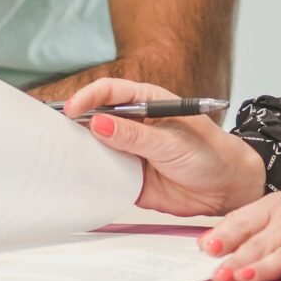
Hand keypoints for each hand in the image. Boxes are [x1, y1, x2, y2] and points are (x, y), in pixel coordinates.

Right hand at [62, 77, 264, 216]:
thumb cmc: (209, 153)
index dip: (88, 97)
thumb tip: (99, 123)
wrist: (227, 188)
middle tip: (54, 131)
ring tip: (58, 154)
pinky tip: (78, 177)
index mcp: (145, 102)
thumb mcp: (171, 142)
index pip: (109, 92)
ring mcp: (130, 150)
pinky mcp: (129, 177)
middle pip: (96, 116)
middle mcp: (133, 124)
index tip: (73, 109)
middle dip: (74, 121)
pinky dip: (90, 176)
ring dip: (80, 149)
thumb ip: (135, 135)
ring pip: (96, 146)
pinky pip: (104, 175)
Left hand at [197, 174, 280, 280]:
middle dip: (235, 260)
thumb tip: (218, 239)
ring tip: (243, 277)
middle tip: (216, 275)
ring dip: (262, 266)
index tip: (204, 249)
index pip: (244, 220)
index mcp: (276, 206)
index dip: (223, 235)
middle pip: (259, 243)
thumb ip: (256, 222)